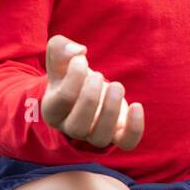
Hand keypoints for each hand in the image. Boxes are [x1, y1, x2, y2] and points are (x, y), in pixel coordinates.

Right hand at [41, 34, 144, 149]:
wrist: (84, 87)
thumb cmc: (68, 71)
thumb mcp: (59, 56)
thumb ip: (61, 47)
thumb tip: (79, 51)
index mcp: (53, 109)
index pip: (62, 100)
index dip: (74, 77)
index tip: (82, 59)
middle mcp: (71, 127)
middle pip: (77, 126)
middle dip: (90, 98)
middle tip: (99, 75)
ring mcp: (94, 133)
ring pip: (100, 138)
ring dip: (110, 111)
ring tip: (117, 86)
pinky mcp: (117, 133)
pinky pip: (127, 143)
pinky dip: (135, 128)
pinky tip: (136, 106)